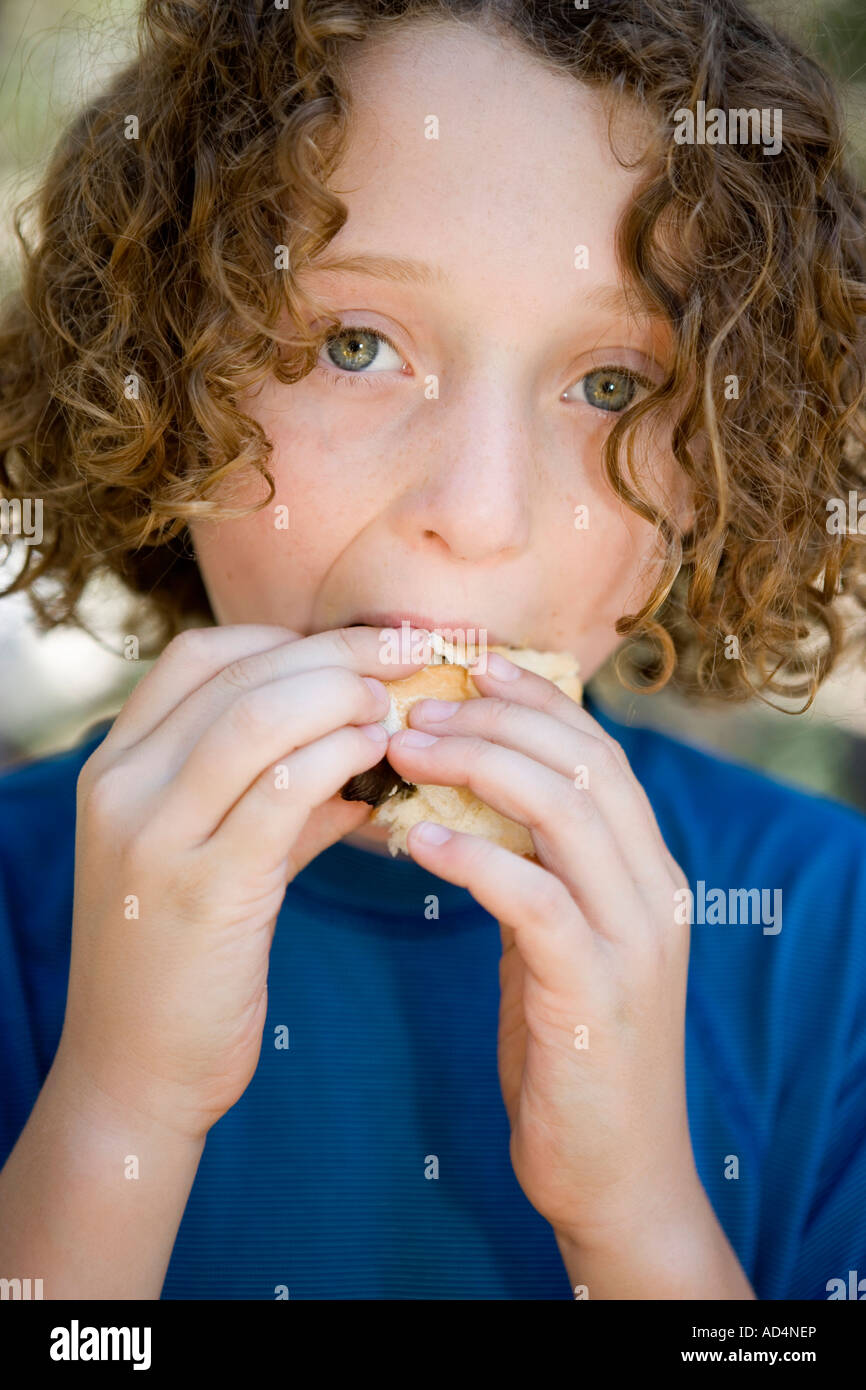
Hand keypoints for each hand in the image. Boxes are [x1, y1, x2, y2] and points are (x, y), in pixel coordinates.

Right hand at [59, 624, 427, 1143]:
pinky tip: (378, 760)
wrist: (135, 1072)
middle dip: (339, 651)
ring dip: (343, 695)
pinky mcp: (203, 889)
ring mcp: (154, 836)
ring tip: (395, 706)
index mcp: (116, 766)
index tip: (360, 648)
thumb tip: (361, 754)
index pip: (202, 655)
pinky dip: (340, 758)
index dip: (291, 638)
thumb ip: (277, 801)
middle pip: (241, 672)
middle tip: (411, 655)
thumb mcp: (213, 858)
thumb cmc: (182, 958)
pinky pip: (283, 792)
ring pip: (260, 715)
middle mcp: (123, 787)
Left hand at [385, 654, 696, 1248]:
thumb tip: (460, 796)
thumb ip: (533, 868)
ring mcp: (633, 938)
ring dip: (476, 767)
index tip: (465, 666)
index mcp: (648, 868)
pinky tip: (415, 840)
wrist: (614, 1173)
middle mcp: (654, 889)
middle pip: (583, 761)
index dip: (533, 698)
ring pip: (565, 810)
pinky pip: (532, 898)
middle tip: (413, 705)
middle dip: (495, 719)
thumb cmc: (569, 1047)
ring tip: (403, 750)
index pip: (598, 749)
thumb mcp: (557, 941)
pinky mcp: (596, 991)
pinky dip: (473, 856)